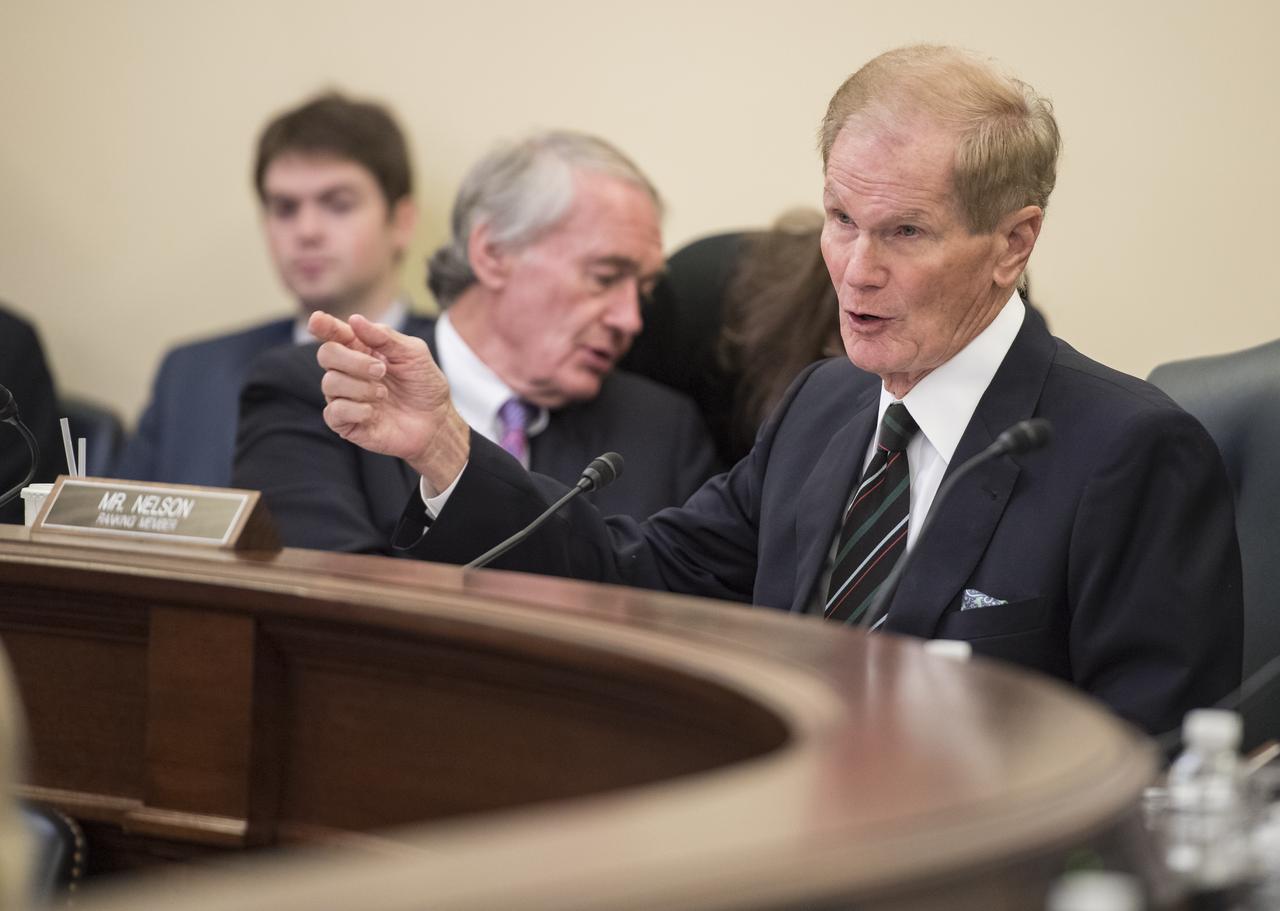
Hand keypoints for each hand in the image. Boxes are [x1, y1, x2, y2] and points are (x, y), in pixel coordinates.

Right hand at [311, 311, 469, 491]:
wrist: (435, 422)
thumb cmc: (424, 385)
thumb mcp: (413, 354)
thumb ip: (385, 337)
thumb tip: (354, 319)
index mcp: (362, 349)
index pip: (335, 334)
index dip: (324, 326)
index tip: (316, 320)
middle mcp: (347, 371)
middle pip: (327, 354)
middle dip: (352, 360)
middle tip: (381, 370)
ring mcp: (344, 397)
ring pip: (330, 383)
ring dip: (361, 387)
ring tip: (384, 394)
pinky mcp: (345, 423)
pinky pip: (334, 412)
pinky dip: (356, 409)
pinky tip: (373, 412)